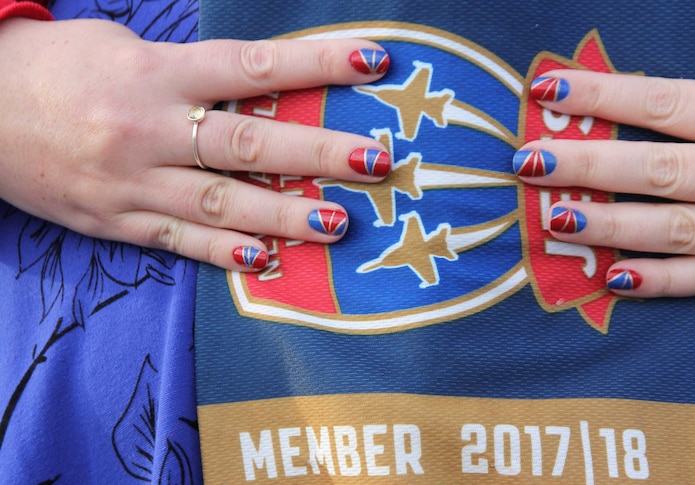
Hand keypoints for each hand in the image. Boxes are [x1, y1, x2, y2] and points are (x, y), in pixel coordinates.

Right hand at [0, 18, 391, 269]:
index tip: (372, 62)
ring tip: (338, 223)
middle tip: (376, 161)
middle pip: (249, 142)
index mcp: (155, 73)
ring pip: (222, 203)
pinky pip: (179, 241)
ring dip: (285, 214)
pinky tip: (267, 259)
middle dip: (319, 152)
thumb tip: (258, 89)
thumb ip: (191, 73)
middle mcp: (149, 130)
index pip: (253, 67)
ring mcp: (133, 182)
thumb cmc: (55, 66)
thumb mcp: (124, 49)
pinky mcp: (116, 222)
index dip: (318, 65)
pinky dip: (225, 253)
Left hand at [517, 55, 694, 296]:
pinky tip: (611, 278)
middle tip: (531, 160)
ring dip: (608, 226)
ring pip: (672, 229)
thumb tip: (657, 82)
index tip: (551, 89)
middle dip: (589, 164)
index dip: (606, 95)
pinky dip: (657, 283)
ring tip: (554, 218)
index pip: (669, 101)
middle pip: (659, 168)